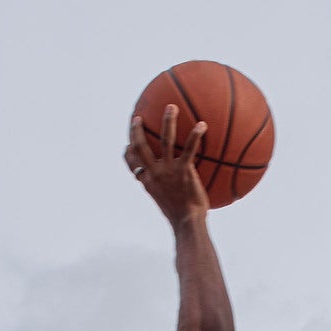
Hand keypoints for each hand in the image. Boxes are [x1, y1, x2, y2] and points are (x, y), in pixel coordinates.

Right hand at [126, 103, 210, 227]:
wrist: (187, 223)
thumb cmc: (181, 217)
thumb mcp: (167, 203)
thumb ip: (166, 191)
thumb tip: (174, 188)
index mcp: (147, 181)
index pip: (131, 164)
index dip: (128, 152)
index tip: (128, 144)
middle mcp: (153, 173)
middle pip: (139, 146)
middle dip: (136, 130)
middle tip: (137, 117)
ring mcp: (167, 170)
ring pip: (164, 140)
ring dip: (167, 121)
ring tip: (171, 107)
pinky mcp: (183, 170)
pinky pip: (189, 148)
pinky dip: (195, 135)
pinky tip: (202, 125)